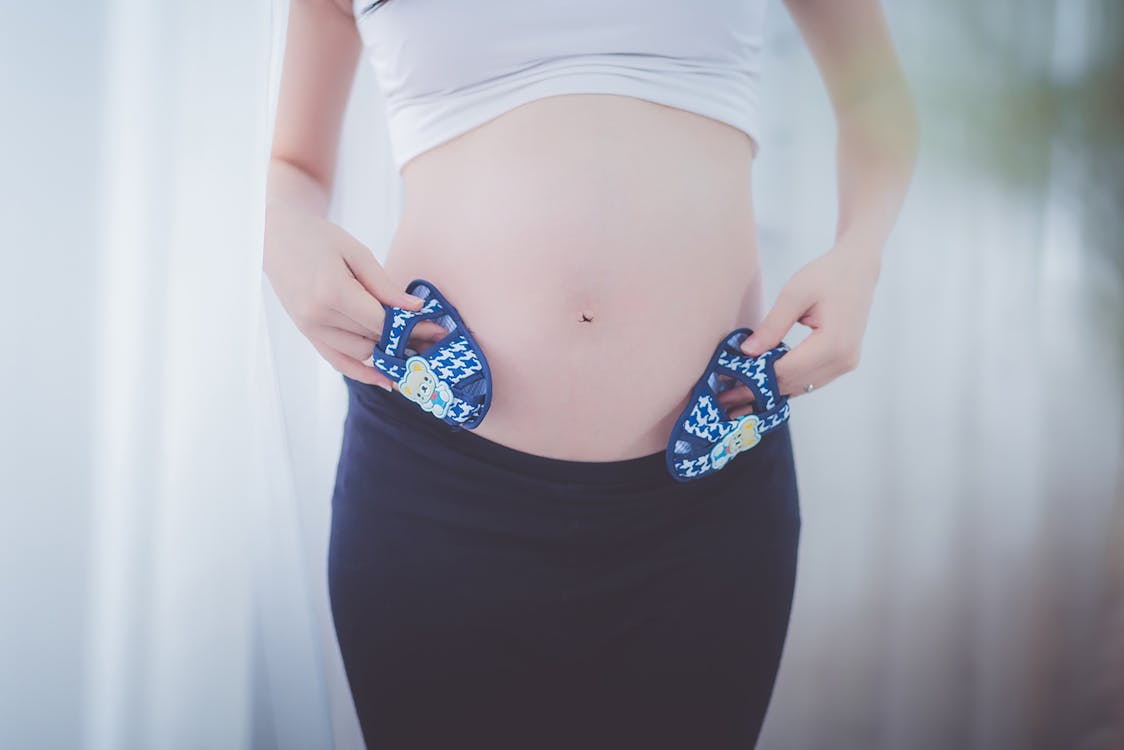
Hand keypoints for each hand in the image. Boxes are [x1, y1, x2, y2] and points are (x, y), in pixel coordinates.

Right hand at [263, 206, 447, 388]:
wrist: (276, 238)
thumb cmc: (319, 238)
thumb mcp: (357, 253)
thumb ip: (385, 286)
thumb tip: (416, 310)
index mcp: (332, 292)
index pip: (382, 322)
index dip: (413, 329)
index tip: (438, 330)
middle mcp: (318, 317)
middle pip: (373, 340)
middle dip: (407, 343)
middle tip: (435, 343)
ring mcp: (310, 329)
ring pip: (360, 354)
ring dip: (389, 357)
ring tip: (418, 354)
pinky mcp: (308, 334)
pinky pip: (338, 362)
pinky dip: (363, 373)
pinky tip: (387, 380)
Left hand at [718, 245, 880, 417]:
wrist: (859, 268)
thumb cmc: (827, 275)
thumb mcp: (794, 294)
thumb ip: (772, 326)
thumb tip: (747, 353)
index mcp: (833, 343)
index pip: (786, 371)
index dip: (754, 382)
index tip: (725, 388)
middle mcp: (843, 360)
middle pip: (792, 384)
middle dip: (757, 392)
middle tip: (724, 399)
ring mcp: (846, 364)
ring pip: (801, 386)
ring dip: (770, 392)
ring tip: (737, 397)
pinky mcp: (843, 362)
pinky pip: (810, 380)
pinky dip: (785, 383)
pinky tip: (762, 386)